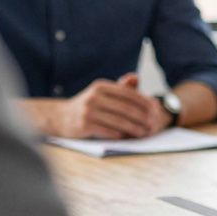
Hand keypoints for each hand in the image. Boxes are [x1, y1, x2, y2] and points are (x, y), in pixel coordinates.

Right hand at [51, 73, 165, 138]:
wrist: (60, 117)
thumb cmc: (88, 106)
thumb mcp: (102, 93)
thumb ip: (120, 87)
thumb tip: (136, 78)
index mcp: (101, 86)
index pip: (129, 94)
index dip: (145, 102)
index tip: (156, 110)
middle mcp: (94, 96)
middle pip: (126, 108)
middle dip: (143, 117)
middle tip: (154, 124)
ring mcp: (87, 111)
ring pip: (119, 121)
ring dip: (135, 128)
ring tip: (145, 133)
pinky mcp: (83, 125)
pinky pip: (108, 131)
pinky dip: (121, 135)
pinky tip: (129, 137)